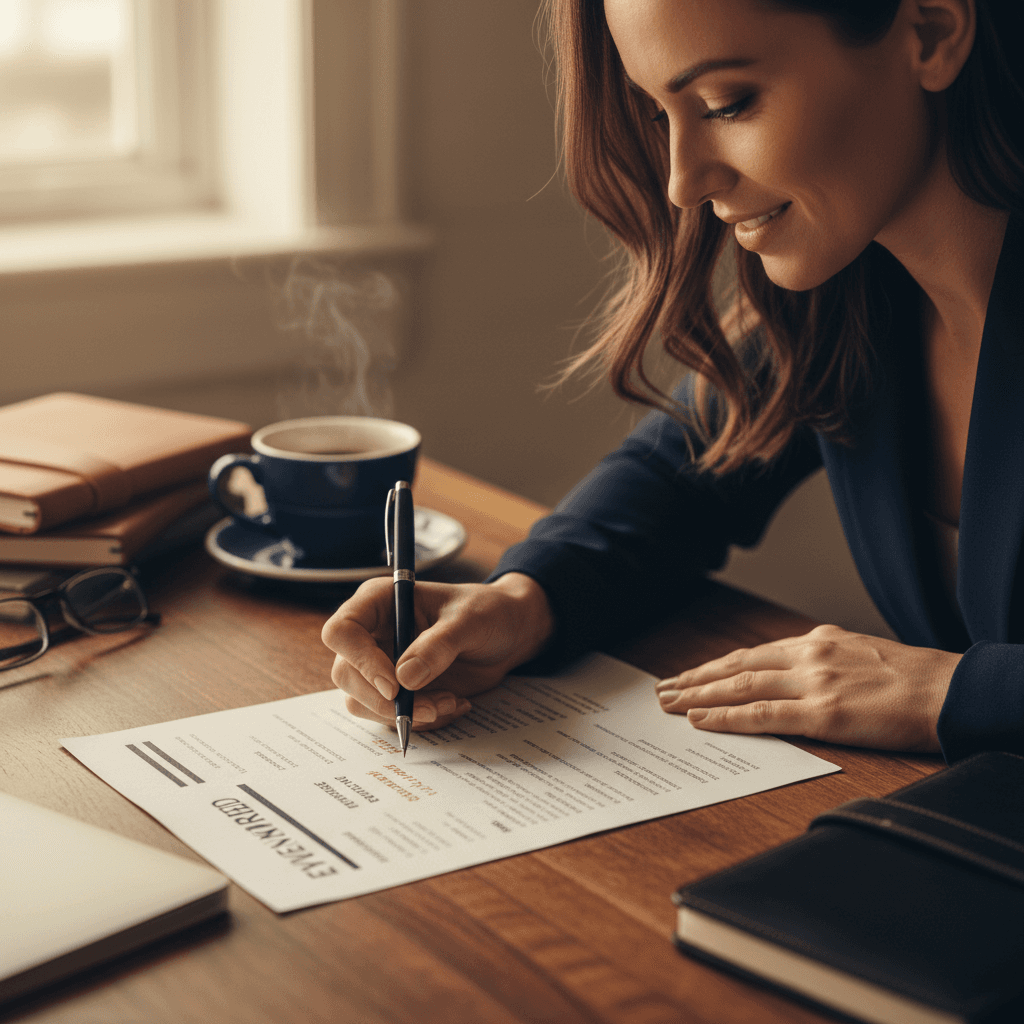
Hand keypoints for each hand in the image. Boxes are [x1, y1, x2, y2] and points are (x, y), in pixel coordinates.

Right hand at [321, 572, 553, 730]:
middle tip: (432, 707)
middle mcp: (372, 634)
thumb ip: (439, 645)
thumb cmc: (488, 613)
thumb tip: (404, 680)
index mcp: (380, 602)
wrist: (508, 634)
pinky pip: (390, 717)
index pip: (342, 630)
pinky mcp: (397, 692)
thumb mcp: (470, 621)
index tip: (395, 685)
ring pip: (363, 703)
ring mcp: (381, 666)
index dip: (360, 661)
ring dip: (406, 714)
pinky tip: (454, 703)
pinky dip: (422, 720)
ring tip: (451, 701)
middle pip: (346, 675)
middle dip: (385, 701)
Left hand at [655, 624, 960, 751]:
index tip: (689, 675)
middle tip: (662, 689)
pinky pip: (763, 715)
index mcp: (816, 641)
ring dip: (699, 696)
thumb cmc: (910, 678)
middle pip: (737, 667)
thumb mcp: (858, 653)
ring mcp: (814, 683)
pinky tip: (701, 719)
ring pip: (741, 687)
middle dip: (696, 679)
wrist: (950, 690)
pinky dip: (727, 717)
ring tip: (669, 704)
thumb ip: (821, 661)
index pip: (752, 654)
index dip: (715, 666)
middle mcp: (808, 656)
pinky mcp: (824, 714)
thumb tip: (791, 673)